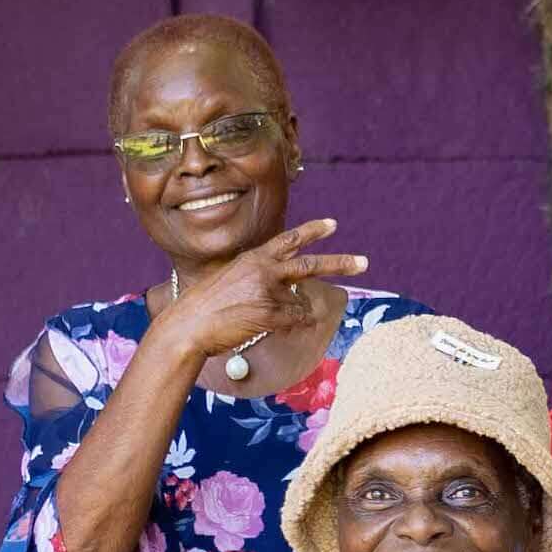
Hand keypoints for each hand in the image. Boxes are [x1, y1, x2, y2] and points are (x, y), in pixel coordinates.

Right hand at [156, 220, 362, 376]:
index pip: (289, 239)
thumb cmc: (205, 307)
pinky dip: (291, 327)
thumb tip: (291, 291)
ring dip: (293, 314)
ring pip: (301, 304)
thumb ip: (260, 278)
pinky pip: (296, 321)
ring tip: (263, 318)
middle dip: (341, 263)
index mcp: (253, 258)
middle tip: (364, 263)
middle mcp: (263, 269)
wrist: (187, 325)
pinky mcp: (269, 313)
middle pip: (310, 264)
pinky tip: (271, 327)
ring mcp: (267, 291)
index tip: (334, 225)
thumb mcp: (231, 280)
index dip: (313, 231)